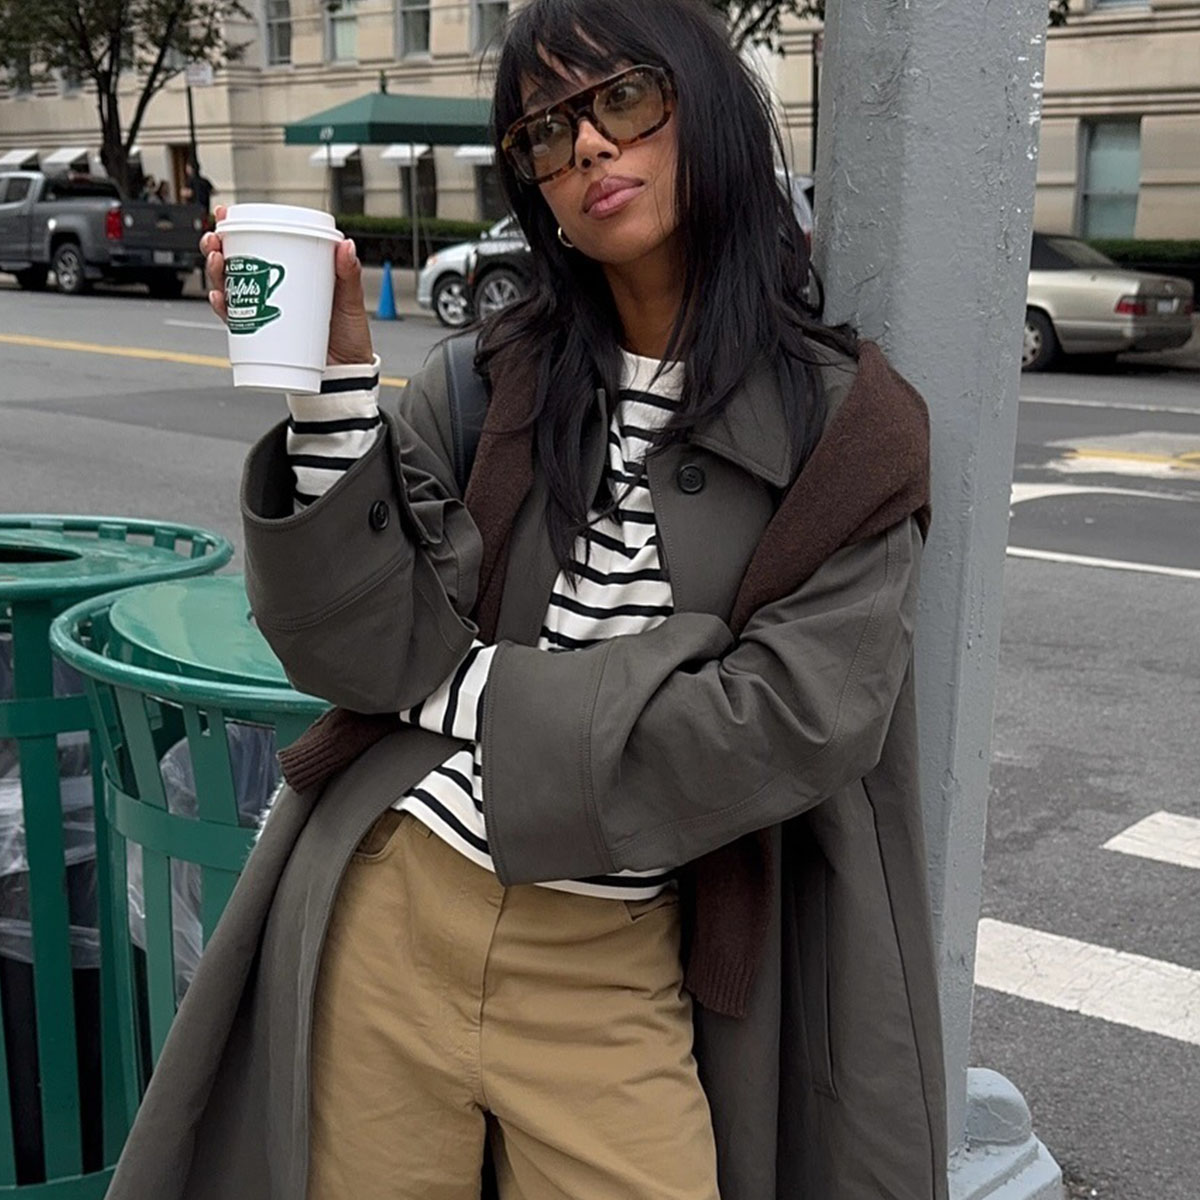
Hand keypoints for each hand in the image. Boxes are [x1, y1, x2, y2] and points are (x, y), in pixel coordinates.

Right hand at [200, 204, 374, 365]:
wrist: (347, 372)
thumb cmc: (350, 333)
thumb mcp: (350, 299)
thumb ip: (348, 273)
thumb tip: (346, 245)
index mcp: (291, 272)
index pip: (258, 244)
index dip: (235, 228)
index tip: (223, 213)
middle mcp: (272, 290)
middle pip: (234, 263)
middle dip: (215, 248)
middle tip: (214, 242)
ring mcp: (265, 311)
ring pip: (229, 287)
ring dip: (214, 273)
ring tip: (216, 262)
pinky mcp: (263, 333)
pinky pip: (236, 320)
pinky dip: (223, 308)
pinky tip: (219, 297)